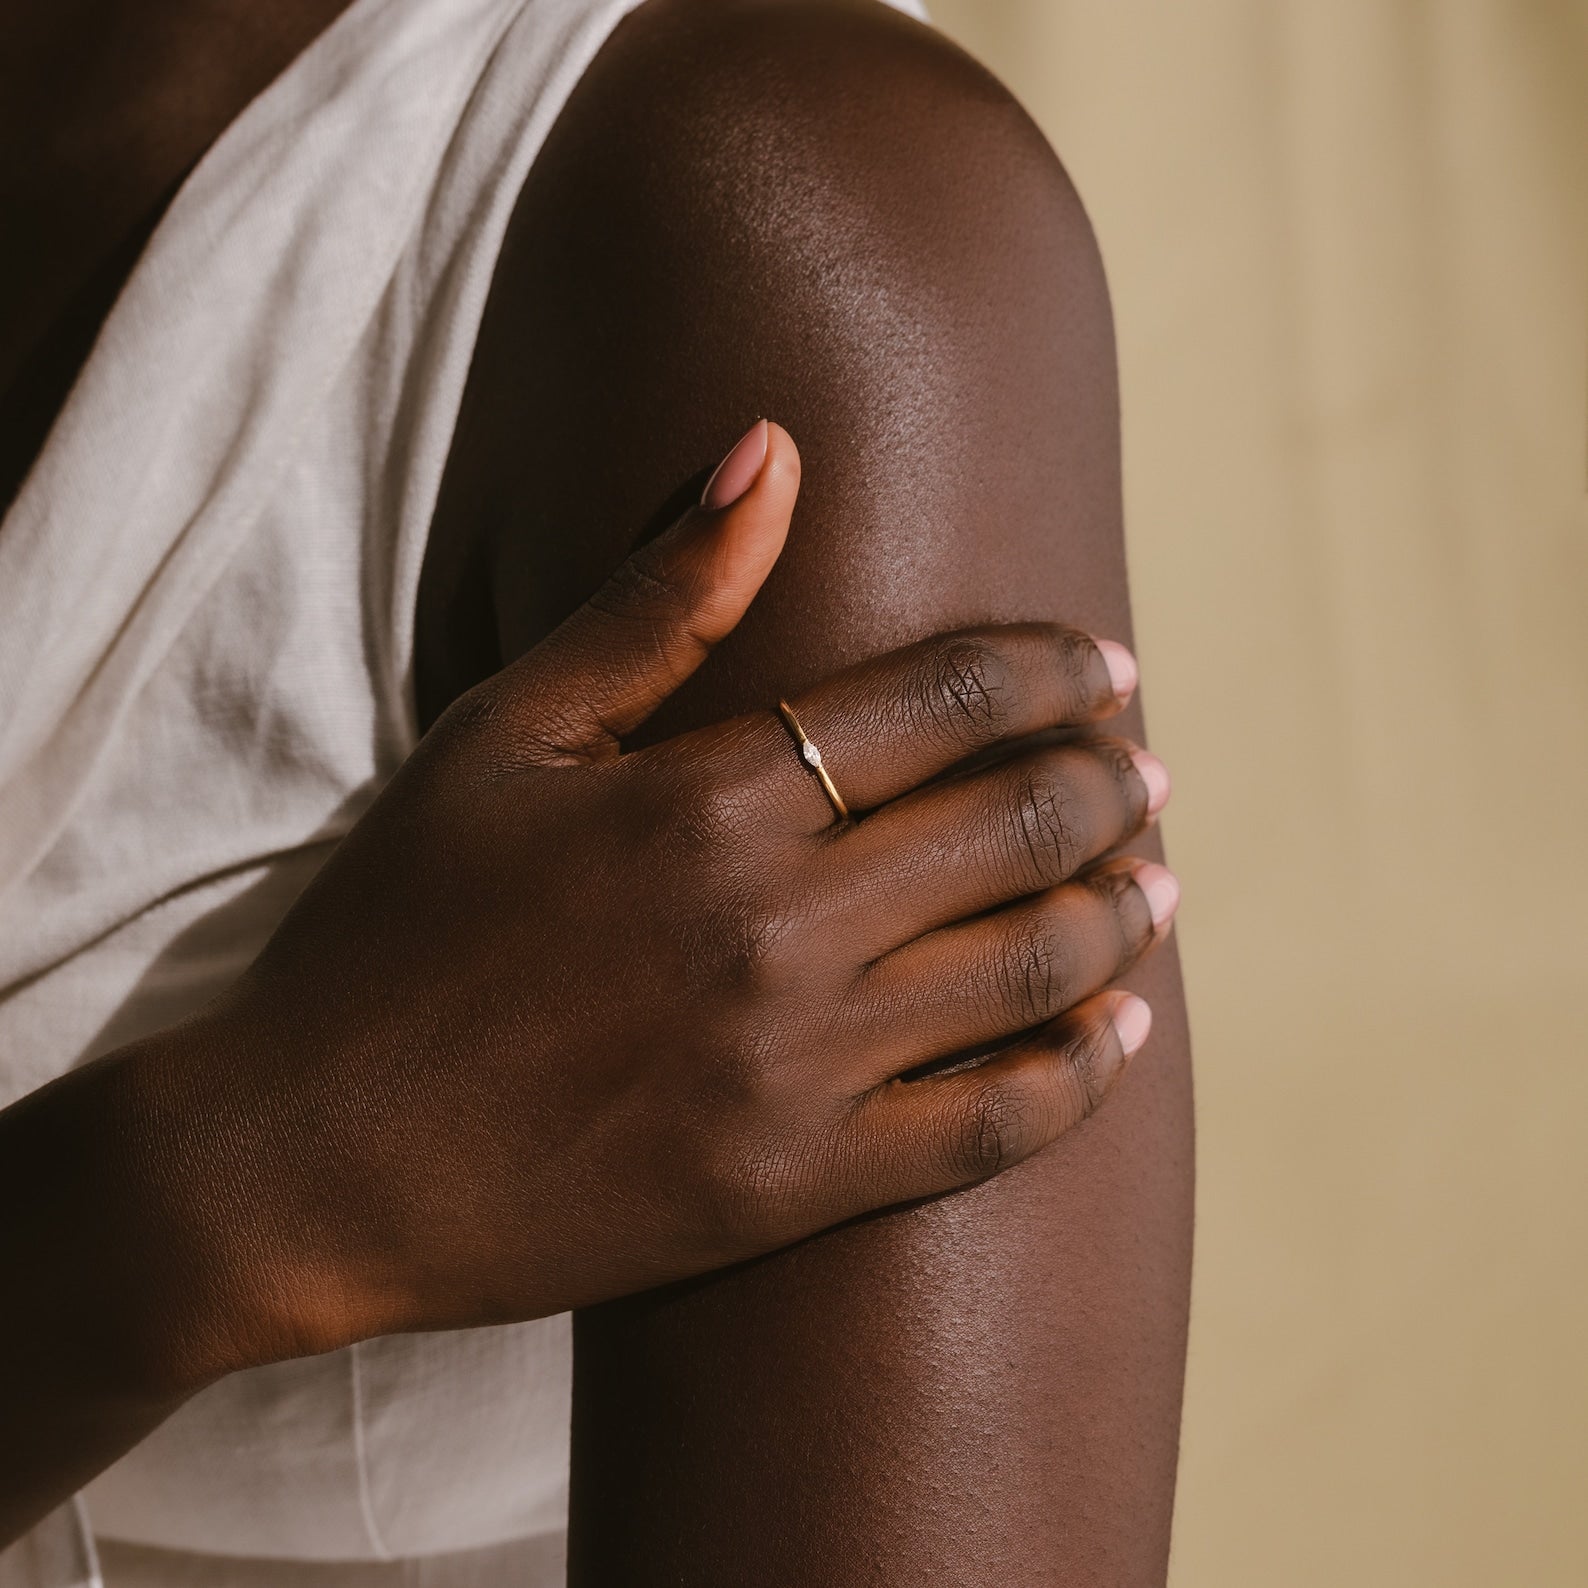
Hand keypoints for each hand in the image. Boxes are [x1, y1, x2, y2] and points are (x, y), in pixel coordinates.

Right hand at [187, 420, 1177, 1364]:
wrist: (314, 1160)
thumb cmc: (396, 930)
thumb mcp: (503, 736)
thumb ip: (654, 598)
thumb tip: (773, 448)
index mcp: (706, 800)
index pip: (941, 704)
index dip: (1049, 674)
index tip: (1107, 666)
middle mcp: (773, 927)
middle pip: (1013, 827)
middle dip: (1109, 784)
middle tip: (1149, 768)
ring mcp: (793, 1068)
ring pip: (1027, 971)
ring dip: (1118, 913)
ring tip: (1157, 880)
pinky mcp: (793, 1187)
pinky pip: (986, 1130)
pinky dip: (1077, 1074)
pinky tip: (1126, 1030)